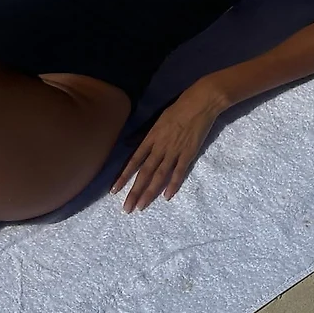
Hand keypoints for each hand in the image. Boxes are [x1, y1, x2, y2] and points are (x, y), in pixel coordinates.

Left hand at [110, 85, 221, 211]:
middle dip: (135, 191)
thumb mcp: (156, 118)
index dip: (123, 176)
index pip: (134, 160)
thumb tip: (126, 143)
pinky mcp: (189, 153)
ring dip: (150, 192)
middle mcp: (160, 147)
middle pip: (144, 172)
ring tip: (141, 206)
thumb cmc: (178, 108)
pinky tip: (167, 196)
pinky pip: (179, 171)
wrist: (200, 103)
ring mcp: (174, 151)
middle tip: (126, 209)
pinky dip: (173, 184)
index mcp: (151, 137)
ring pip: (159, 175)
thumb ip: (141, 133)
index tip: (114, 190)